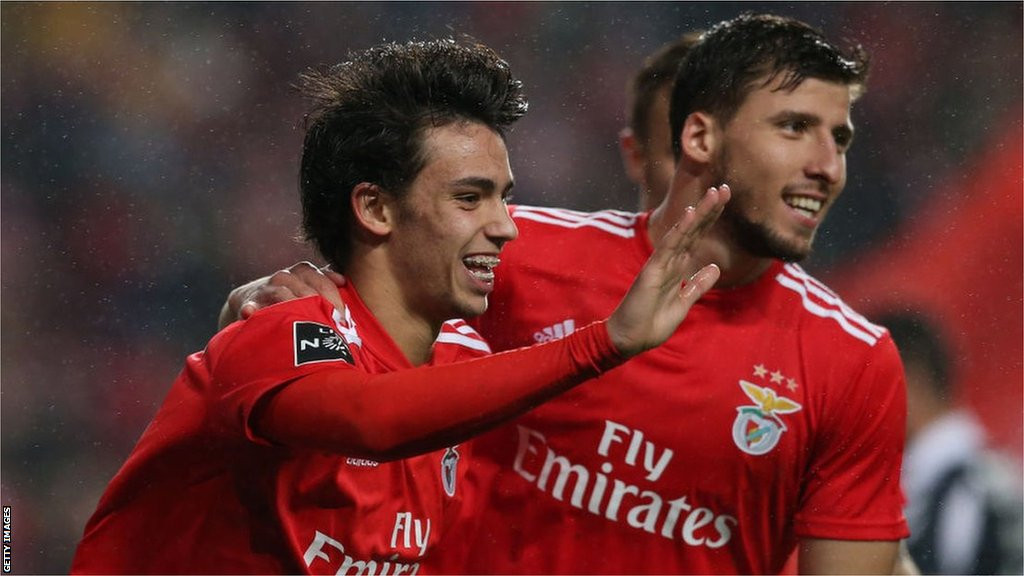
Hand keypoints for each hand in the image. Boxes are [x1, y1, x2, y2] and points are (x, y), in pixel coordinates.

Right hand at [217, 261, 346, 329]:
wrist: (251, 299)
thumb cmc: (288, 296)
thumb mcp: (308, 286)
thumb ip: (325, 282)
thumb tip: (343, 280)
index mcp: (303, 272)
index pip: (323, 283)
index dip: (335, 301)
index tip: (343, 320)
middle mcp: (285, 277)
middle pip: (306, 289)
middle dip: (318, 308)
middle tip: (329, 329)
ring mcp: (266, 289)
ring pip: (281, 293)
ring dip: (292, 306)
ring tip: (302, 321)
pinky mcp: (248, 302)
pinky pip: (250, 304)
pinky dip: (251, 308)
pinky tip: (251, 312)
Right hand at [606, 185, 728, 356]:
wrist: (630, 339)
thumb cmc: (652, 323)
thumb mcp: (683, 303)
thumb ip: (697, 285)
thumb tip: (714, 268)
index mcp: (677, 267)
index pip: (697, 237)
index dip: (710, 219)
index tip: (724, 200)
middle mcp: (670, 261)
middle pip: (693, 230)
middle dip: (709, 209)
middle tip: (724, 188)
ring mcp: (660, 263)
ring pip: (683, 232)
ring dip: (699, 212)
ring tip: (713, 193)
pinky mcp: (652, 270)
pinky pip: (668, 247)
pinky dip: (680, 230)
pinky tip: (690, 213)